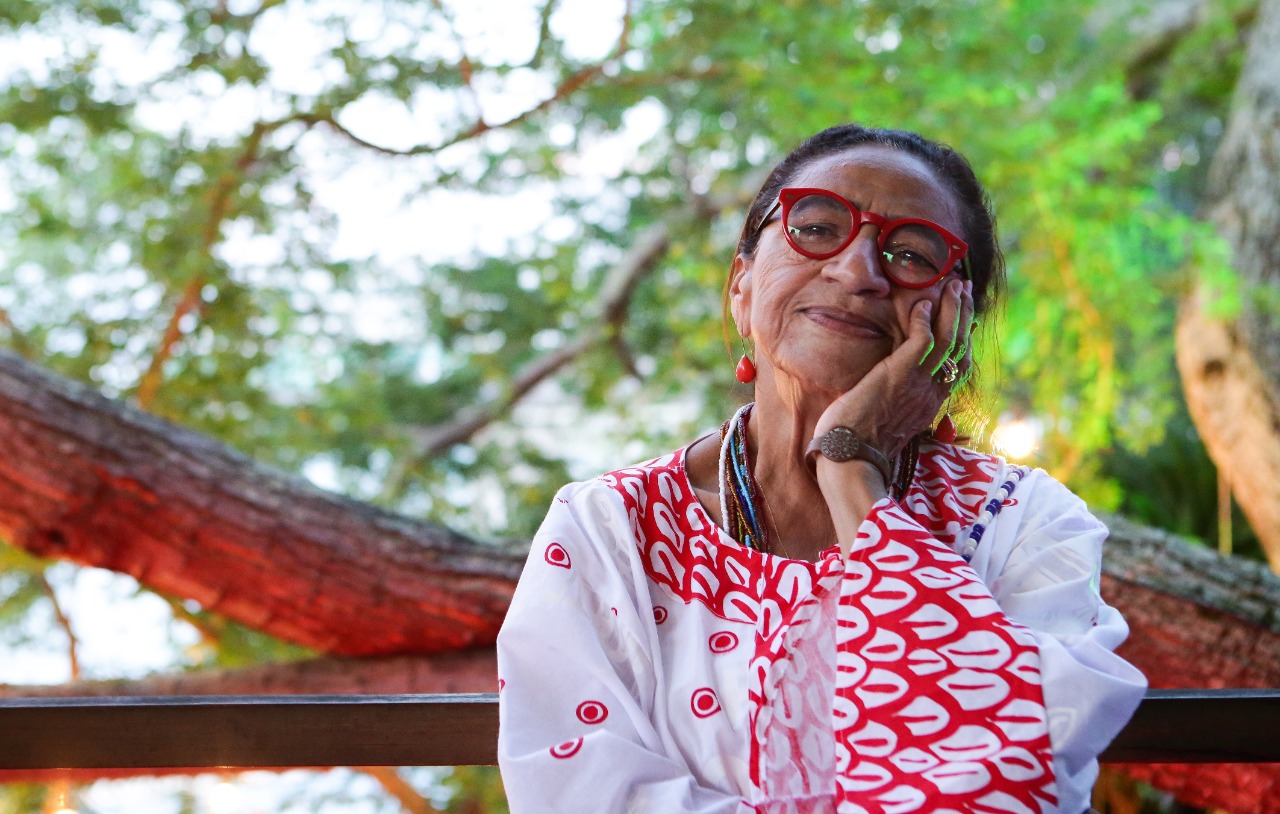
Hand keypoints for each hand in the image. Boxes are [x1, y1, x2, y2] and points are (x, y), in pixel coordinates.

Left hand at [814, 277, 974, 469]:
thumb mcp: (886, 427)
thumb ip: (896, 410)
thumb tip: (890, 404)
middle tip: (965, 289)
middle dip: (964, 315)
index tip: (965, 321)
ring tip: (955, 284)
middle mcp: (932, 393)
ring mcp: (920, 383)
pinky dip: (926, 319)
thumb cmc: (858, 445)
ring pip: (949, 339)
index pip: (956, 367)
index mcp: (929, 405)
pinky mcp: (903, 374)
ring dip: (954, 308)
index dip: (962, 341)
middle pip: (960, 348)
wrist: (850, 457)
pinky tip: (922, 303)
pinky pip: (924, 340)